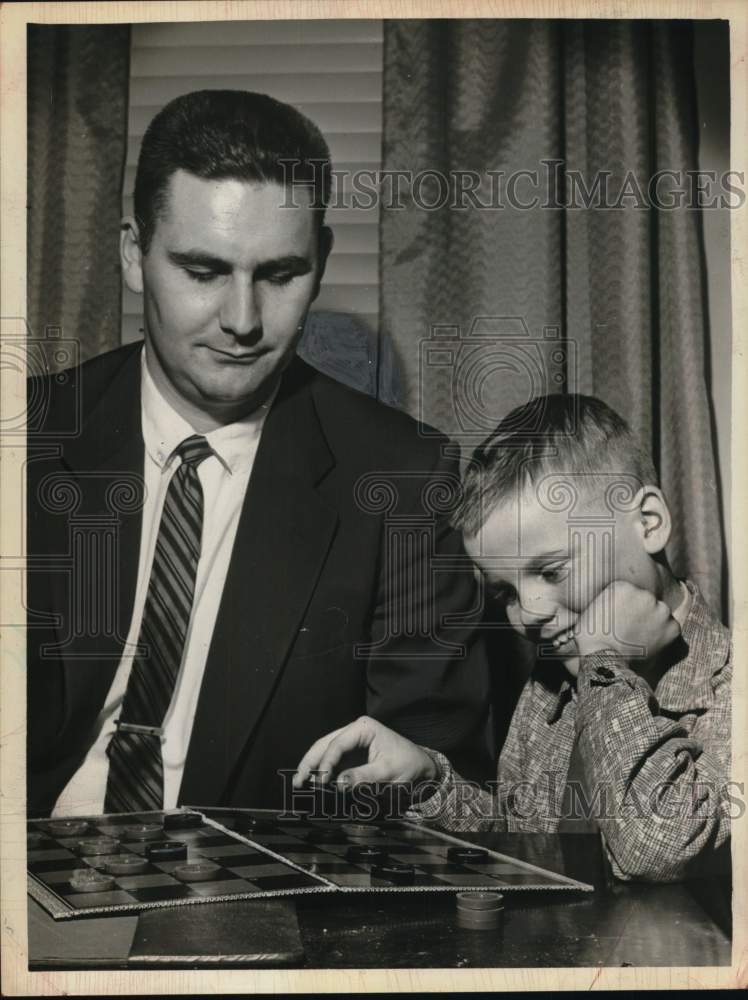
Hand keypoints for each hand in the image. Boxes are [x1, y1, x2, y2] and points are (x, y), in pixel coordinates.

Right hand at [293, 716, 437, 788]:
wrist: (421, 769)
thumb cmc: (408, 766)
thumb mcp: (388, 773)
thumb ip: (363, 777)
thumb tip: (338, 784)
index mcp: (364, 728)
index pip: (337, 744)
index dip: (326, 764)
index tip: (320, 782)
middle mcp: (354, 731)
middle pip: (324, 744)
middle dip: (310, 762)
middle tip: (298, 781)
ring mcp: (351, 742)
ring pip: (324, 750)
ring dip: (312, 766)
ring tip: (299, 782)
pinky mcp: (351, 754)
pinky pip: (332, 760)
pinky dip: (321, 770)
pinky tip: (313, 782)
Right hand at [573, 580, 680, 664]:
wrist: (605, 664)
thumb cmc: (592, 639)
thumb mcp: (591, 609)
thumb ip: (608, 600)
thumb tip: (614, 604)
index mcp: (624, 586)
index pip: (628, 591)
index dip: (623, 606)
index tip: (619, 617)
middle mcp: (645, 595)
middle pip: (646, 600)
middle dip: (640, 612)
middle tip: (630, 628)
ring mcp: (661, 611)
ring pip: (660, 613)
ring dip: (654, 622)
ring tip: (641, 639)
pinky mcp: (673, 628)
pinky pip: (671, 628)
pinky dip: (664, 635)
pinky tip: (651, 644)